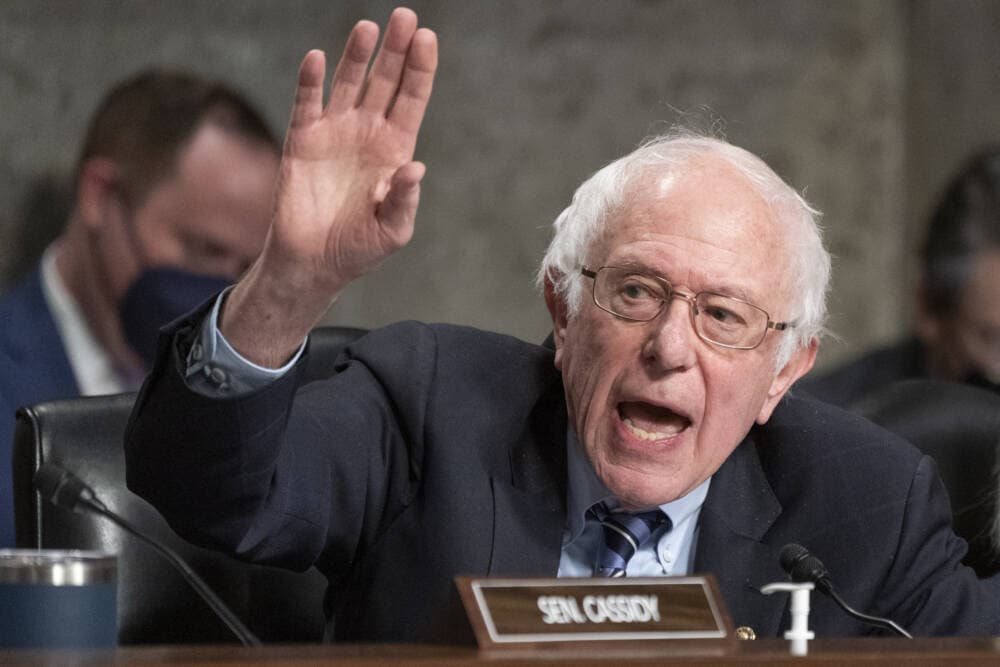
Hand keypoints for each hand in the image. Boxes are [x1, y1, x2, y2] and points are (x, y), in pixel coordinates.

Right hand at [222, 8, 436, 365]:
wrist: (313, 263)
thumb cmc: (359, 248)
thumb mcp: (393, 231)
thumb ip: (404, 200)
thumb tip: (416, 168)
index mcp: (395, 150)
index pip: (412, 99)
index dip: (420, 69)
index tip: (427, 38)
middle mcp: (367, 133)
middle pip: (385, 81)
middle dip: (395, 50)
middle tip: (405, 16)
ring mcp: (334, 133)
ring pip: (349, 83)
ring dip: (358, 56)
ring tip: (368, 28)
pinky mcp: (302, 141)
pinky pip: (306, 104)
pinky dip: (310, 82)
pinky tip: (316, 60)